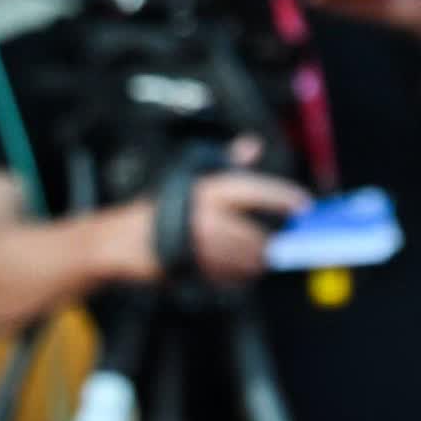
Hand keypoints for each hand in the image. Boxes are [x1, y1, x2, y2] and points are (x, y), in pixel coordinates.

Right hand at [116, 137, 311, 287]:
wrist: (117, 240)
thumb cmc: (157, 210)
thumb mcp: (190, 178)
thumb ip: (226, 164)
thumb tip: (252, 144)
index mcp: (207, 190)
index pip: (256, 190)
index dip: (283, 197)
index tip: (303, 205)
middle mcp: (205, 216)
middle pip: (256, 235)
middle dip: (269, 244)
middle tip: (276, 246)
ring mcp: (198, 244)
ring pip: (245, 259)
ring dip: (255, 262)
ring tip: (255, 260)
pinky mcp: (194, 268)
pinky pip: (229, 276)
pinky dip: (238, 276)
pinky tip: (235, 271)